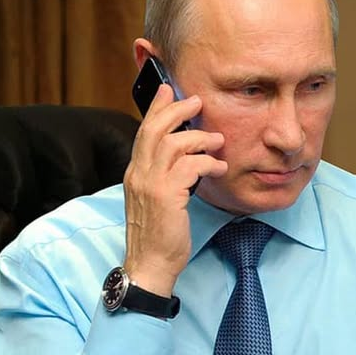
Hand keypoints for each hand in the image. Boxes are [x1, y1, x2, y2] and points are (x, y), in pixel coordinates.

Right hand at [122, 83, 227, 295]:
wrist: (150, 264)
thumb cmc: (159, 234)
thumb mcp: (159, 198)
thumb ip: (166, 175)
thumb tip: (185, 157)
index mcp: (136, 173)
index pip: (143, 131)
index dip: (156, 108)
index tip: (167, 89)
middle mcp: (138, 174)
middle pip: (154, 129)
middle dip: (176, 110)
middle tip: (197, 101)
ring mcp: (150, 185)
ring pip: (173, 144)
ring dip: (199, 138)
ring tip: (218, 141)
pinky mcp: (166, 197)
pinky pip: (189, 167)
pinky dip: (208, 162)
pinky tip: (220, 168)